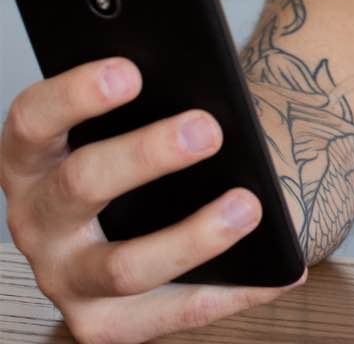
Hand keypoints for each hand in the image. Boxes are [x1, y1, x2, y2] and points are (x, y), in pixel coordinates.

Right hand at [0, 58, 305, 343]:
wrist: (157, 202)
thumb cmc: (150, 137)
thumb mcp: (141, 111)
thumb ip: (160, 95)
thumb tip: (209, 87)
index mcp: (34, 155)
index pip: (35, 119)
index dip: (75, 94)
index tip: (130, 72)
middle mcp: (38, 217)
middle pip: (81, 185)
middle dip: (147, 156)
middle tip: (209, 129)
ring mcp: (65, 276)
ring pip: (123, 267)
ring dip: (192, 237)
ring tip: (249, 205)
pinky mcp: (103, 323)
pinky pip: (171, 313)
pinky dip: (233, 292)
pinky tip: (281, 270)